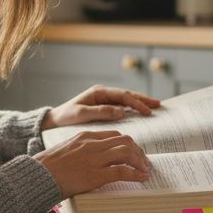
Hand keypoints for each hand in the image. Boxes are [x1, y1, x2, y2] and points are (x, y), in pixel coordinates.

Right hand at [34, 130, 151, 197]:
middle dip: (138, 151)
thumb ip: (81, 151)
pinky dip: (136, 174)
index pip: (114, 135)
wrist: (36, 176)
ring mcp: (94, 159)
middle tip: (143, 162)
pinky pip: (123, 171)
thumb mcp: (65, 151)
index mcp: (84, 137)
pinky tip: (142, 178)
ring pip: (127, 152)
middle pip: (124, 141)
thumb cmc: (47, 168)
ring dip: (140, 162)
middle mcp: (92, 144)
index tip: (133, 153)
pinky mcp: (95, 175)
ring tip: (145, 170)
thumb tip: (91, 160)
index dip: (128, 144)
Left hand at [41, 85, 159, 129]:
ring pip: (126, 100)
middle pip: (127, 95)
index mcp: (98, 92)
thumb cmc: (66, 117)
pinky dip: (132, 108)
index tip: (147, 111)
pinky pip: (121, 106)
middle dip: (143, 99)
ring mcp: (104, 100)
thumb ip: (101, 112)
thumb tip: (121, 111)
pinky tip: (141, 112)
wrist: (55, 120)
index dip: (136, 102)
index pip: (122, 96)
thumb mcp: (81, 114)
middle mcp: (103, 93)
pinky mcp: (104, 107)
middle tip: (158, 105)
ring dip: (140, 103)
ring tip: (154, 106)